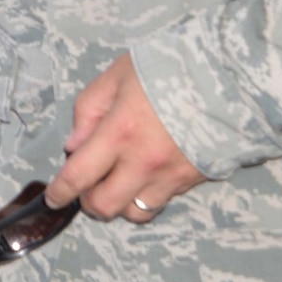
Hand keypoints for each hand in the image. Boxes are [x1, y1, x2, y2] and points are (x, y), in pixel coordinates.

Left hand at [45, 52, 204, 223]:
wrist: (229, 77)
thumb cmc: (167, 68)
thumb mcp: (117, 76)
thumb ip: (88, 110)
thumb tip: (73, 147)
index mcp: (119, 133)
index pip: (79, 176)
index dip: (60, 192)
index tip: (52, 197)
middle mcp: (143, 162)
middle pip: (105, 207)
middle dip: (88, 202)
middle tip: (88, 185)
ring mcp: (171, 176)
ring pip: (135, 213)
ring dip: (120, 202)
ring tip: (119, 180)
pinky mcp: (193, 181)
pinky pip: (163, 202)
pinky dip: (147, 195)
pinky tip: (147, 174)